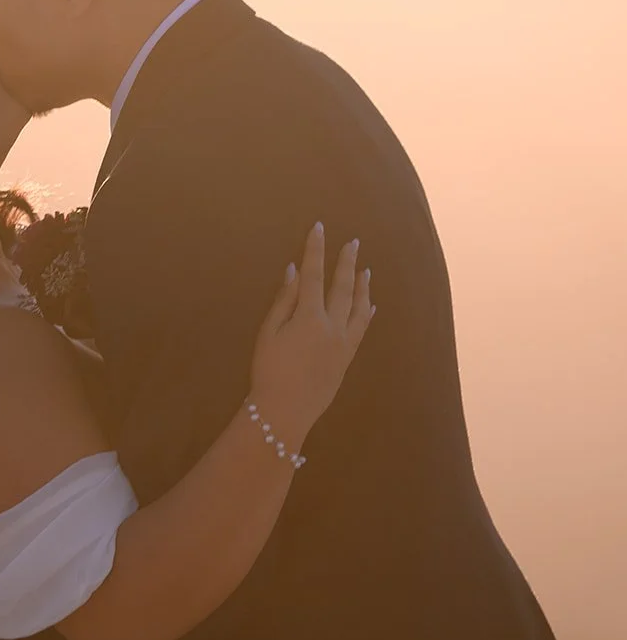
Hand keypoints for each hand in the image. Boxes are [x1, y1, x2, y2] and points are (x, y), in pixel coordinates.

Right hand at [249, 222, 374, 444]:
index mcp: (309, 316)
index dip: (316, 250)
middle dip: (346, 263)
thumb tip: (295, 270)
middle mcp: (333, 325)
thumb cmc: (269, 371)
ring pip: (358, 307)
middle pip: (342, 287)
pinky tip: (370, 306)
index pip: (314, 275)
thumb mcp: (268, 333)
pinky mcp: (347, 358)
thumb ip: (284, 300)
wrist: (285, 411)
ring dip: (362, 286)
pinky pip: (362, 329)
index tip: (320, 228)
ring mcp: (344, 343)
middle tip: (353, 243)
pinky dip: (366, 313)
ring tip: (366, 270)